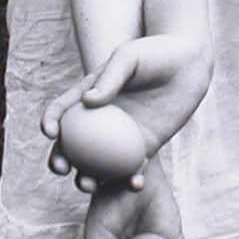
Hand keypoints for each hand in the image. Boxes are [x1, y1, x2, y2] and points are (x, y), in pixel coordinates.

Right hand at [41, 32, 210, 192]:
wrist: (188, 65)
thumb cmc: (154, 53)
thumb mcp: (129, 56)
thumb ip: (110, 77)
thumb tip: (88, 101)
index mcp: (88, 96)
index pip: (62, 112)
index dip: (50, 122)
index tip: (50, 132)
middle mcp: (101, 121)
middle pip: (72, 146)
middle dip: (59, 161)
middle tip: (62, 168)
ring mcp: (121, 137)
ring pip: (98, 165)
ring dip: (88, 179)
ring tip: (90, 185)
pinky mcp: (144, 148)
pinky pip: (133, 169)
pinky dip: (130, 180)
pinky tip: (134, 183)